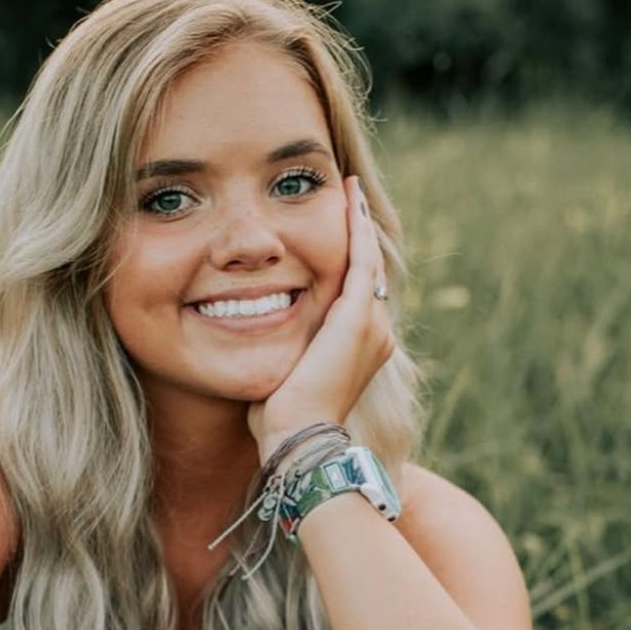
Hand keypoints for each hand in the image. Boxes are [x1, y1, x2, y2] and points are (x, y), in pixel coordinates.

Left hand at [249, 175, 394, 462]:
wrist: (299, 438)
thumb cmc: (283, 421)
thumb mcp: (285, 376)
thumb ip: (283, 351)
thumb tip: (254, 337)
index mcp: (362, 349)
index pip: (356, 293)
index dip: (348, 262)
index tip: (336, 234)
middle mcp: (376, 334)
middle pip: (368, 272)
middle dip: (357, 236)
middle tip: (349, 200)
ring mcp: (372, 325)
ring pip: (368, 261)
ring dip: (359, 224)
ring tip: (351, 191)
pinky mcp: (357, 317)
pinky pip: (360, 258)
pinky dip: (356, 227)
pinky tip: (350, 200)